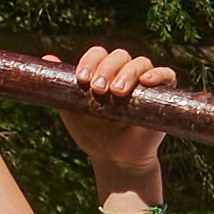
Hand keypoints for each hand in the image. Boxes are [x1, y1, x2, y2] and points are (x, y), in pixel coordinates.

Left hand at [56, 40, 175, 191]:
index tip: (82, 79)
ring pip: (140, 63)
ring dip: (128, 73)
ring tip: (117, 92)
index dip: (90, 61)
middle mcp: (124, 72)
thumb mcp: (72, 109)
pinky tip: (146, 82)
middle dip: (107, 68)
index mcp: (103, 72)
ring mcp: (145, 82)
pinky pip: (166, 75)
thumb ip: (61, 86)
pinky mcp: (163, 94)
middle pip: (119, 55)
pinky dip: (158, 75)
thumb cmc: (93, 133)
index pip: (98, 54)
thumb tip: (47, 57)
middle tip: (98, 88)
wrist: (114, 158)